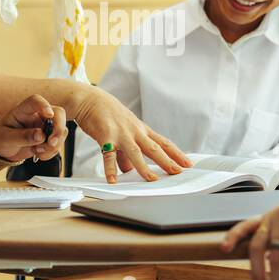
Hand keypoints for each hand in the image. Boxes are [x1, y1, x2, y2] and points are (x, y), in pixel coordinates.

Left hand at [0, 95, 67, 162]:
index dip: (44, 105)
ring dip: (54, 145)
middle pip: (57, 113)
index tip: (49, 114)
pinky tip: (39, 154)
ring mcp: (44, 126)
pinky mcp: (48, 138)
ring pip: (61, 130)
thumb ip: (23, 137)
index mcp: (23, 111)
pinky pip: (58, 143)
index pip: (35, 101)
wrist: (1, 150)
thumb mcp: (6, 139)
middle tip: (51, 142)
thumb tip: (41, 135)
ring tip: (38, 151)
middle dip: (58, 129)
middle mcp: (37, 116)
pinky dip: (51, 152)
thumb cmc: (0, 138)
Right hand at [70, 86, 191, 183]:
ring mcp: (121, 134)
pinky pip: (108, 155)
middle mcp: (135, 132)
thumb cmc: (108, 115)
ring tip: (152, 179)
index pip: (164, 143)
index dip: (177, 154)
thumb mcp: (123, 132)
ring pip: (135, 152)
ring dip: (144, 167)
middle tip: (178, 172)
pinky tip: (113, 180)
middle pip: (154, 148)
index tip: (188, 164)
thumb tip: (129, 170)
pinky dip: (110, 169)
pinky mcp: (106, 136)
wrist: (90, 100)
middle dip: (167, 161)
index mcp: (142, 130)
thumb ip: (126, 154)